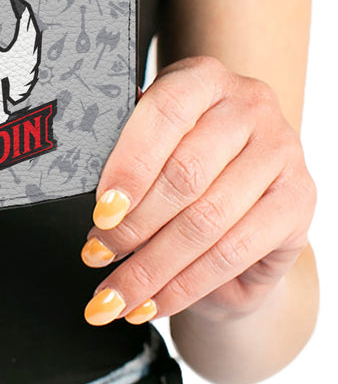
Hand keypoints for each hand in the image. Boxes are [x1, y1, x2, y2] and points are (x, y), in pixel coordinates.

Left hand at [79, 55, 314, 325]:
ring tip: (113, 296)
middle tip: (95, 257)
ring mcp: (281, 151)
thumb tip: (84, 198)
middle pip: (184, 175)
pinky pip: (233, 252)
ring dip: (151, 268)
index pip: (163, 114)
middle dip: (131, 228)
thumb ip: (121, 160)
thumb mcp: (147, 155)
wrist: (240, 214)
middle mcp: (249, 104)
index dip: (128, 167)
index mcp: (201, 78)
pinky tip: (152, 304)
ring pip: (206, 221)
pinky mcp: (299, 200)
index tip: (99, 213)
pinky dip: (184, 286)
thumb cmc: (179, 175)